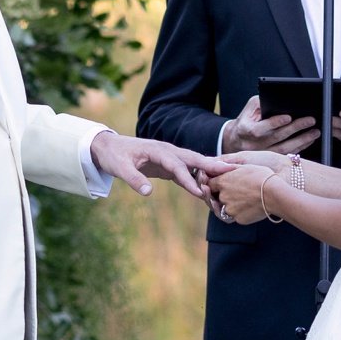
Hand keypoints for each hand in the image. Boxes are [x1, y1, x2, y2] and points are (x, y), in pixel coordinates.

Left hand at [90, 132, 230, 198]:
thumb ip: (134, 179)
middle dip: (212, 165)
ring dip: (209, 170)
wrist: (108, 147)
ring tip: (229, 177)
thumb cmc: (114, 155)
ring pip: (193, 163)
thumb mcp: (119, 167)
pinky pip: (186, 171)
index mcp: (157, 150)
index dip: (188, 178)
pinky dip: (198, 177)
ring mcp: (169, 157)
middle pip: (193, 158)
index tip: (200, 191)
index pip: (177, 165)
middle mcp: (167, 151)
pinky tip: (209, 186)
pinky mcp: (167, 165)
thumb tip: (148, 192)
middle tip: (232, 171)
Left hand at [207, 164, 277, 224]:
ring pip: (225, 208)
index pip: (209, 184)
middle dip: (222, 195)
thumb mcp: (244, 166)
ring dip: (231, 205)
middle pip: (216, 197)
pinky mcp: (238, 219)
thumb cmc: (262, 177)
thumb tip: (221, 166)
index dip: (213, 185)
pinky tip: (250, 206)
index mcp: (222, 182)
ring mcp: (230, 209)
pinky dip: (240, 212)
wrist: (274, 194)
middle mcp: (223, 196)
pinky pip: (235, 216)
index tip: (220, 185)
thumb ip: (230, 168)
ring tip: (245, 199)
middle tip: (235, 193)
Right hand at [222, 95, 318, 154]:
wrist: (236, 141)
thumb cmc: (246, 121)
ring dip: (301, 141)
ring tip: (315, 132)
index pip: (260, 128)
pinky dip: (299, 148)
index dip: (274, 123)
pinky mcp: (269, 161)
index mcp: (245, 131)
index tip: (288, 117)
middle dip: (295, 128)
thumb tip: (278, 101)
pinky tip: (308, 141)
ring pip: (283, 149)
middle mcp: (253, 145)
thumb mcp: (249, 109)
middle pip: (276, 138)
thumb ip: (261, 104)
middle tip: (310, 120)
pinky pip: (286, 155)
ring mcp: (262, 155)